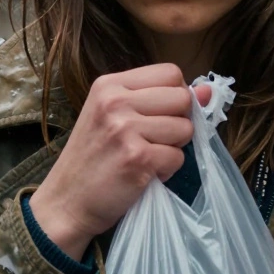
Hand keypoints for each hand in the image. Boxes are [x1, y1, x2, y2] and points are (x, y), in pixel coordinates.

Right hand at [29, 64, 212, 259]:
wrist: (66, 201)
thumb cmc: (92, 158)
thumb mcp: (114, 116)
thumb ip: (158, 99)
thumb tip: (208, 90)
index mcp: (109, 85)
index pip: (170, 72)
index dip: (174, 96)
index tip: (157, 115)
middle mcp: (115, 101)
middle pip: (182, 98)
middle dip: (177, 122)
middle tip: (150, 140)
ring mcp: (125, 129)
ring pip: (185, 129)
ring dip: (172, 148)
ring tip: (145, 157)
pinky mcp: (137, 158)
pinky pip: (178, 158)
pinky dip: (166, 171)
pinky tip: (142, 173)